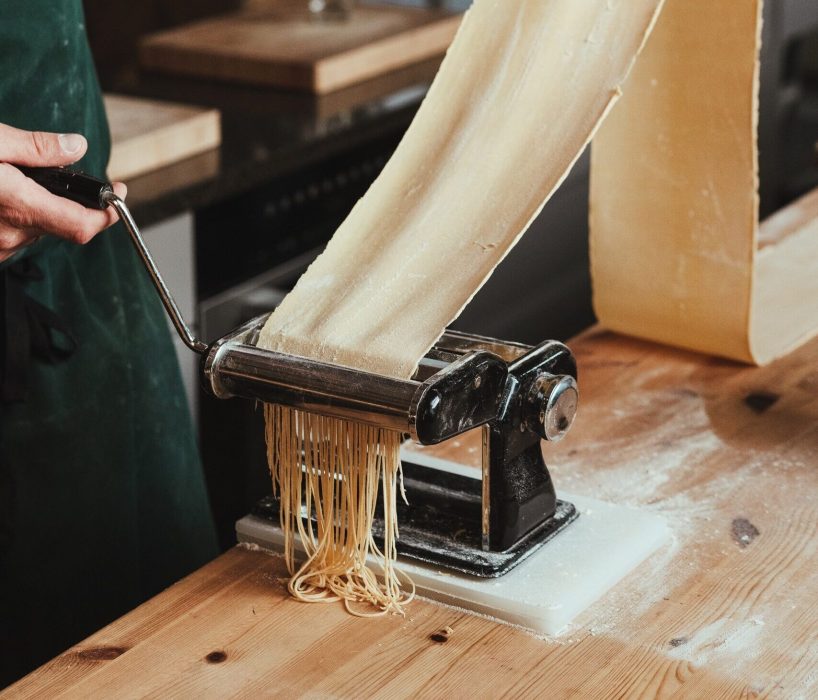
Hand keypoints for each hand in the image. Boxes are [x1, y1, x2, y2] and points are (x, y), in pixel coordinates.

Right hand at [0, 123, 126, 262]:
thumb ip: (35, 147)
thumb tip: (76, 147)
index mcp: (18, 206)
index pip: (82, 225)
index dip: (108, 214)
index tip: (117, 194)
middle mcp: (10, 235)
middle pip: (63, 224)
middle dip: (69, 201)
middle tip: (60, 174)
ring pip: (38, 229)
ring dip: (40, 207)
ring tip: (17, 179)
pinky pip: (16, 234)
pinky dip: (19, 215)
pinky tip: (4, 196)